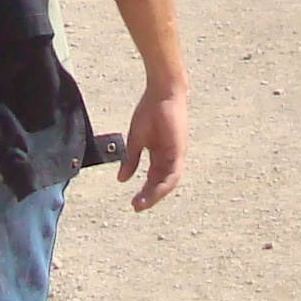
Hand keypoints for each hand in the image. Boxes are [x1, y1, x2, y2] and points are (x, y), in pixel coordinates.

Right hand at [116, 85, 186, 210]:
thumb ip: (131, 160)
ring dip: (155, 195)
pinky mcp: (178, 150)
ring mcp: (175, 154)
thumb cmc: (149, 111)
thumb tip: (122, 179)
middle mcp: (169, 157)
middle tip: (136, 207)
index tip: (133, 202)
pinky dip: (164, 184)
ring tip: (142, 203)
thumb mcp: (136, 139)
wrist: (161, 93)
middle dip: (148, 197)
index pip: (153, 178)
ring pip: (168, 182)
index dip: (144, 191)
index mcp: (159, 153)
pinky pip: (173, 173)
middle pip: (160, 183)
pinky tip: (154, 192)